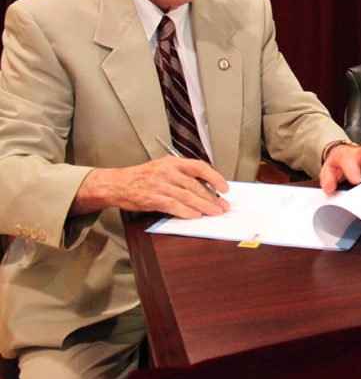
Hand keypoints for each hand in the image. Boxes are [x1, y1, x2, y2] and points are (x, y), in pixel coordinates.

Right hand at [72, 157, 229, 219]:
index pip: (199, 167)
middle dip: (212, 197)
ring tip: (214, 213)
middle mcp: (167, 171)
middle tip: (223, 206)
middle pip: (195, 185)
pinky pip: (172, 205)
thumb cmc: (144, 177)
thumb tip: (207, 190)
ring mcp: (158, 184)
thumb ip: (182, 176)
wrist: (118, 183)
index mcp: (173, 162)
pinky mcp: (150, 198)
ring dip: (203, 206)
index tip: (225, 188)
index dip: (214, 178)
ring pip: (186, 196)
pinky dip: (185, 211)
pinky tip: (194, 216)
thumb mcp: (163, 169)